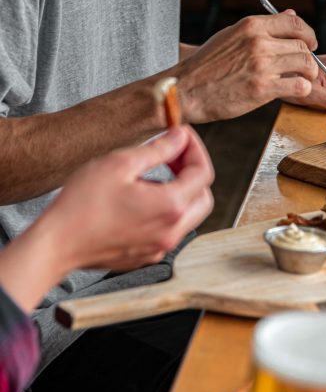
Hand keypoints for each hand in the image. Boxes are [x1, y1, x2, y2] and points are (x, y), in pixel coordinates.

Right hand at [43, 126, 213, 272]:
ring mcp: (159, 247)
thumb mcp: (121, 163)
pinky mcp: (145, 255)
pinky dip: (164, 211)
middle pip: (204, 196)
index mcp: (171, 206)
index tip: (180, 136)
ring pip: (188, 215)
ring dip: (179, 192)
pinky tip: (138, 199)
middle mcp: (172, 231)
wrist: (55, 245)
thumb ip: (159, 149)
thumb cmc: (83, 203)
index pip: (203, 172)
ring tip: (150, 176)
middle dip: (193, 172)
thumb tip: (180, 137)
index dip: (195, 148)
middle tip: (171, 155)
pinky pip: (168, 229)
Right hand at [175, 13, 318, 121]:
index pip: (295, 22)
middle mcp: (258, 42)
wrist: (184, 90)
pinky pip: (300, 86)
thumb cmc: (205, 66)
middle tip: (303, 68)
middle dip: (307, 58)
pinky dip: (302, 89)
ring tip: (301, 80)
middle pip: (302, 45)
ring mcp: (262, 65)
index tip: (310, 43)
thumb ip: (262, 27)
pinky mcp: (263, 88)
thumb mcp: (231, 36)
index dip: (308, 33)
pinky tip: (292, 91)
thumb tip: (290, 13)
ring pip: (306, 64)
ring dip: (308, 74)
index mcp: (251, 26)